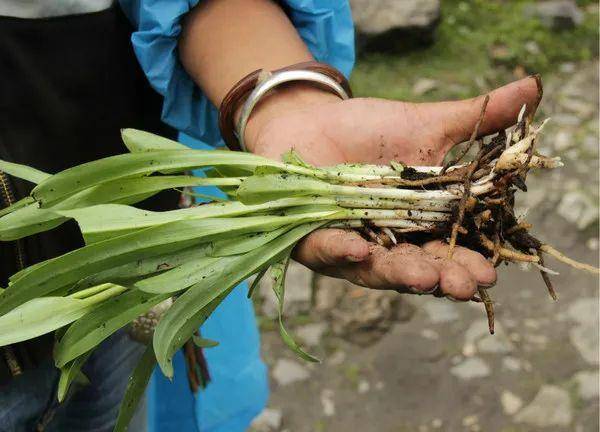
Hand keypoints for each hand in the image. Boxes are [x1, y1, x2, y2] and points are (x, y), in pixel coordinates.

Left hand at [244, 76, 540, 299]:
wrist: (313, 121)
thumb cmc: (371, 130)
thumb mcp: (426, 125)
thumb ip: (475, 119)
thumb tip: (534, 88)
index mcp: (419, 225)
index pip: (450, 251)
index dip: (469, 263)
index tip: (492, 272)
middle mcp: (387, 244)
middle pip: (417, 268)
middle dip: (440, 278)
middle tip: (463, 284)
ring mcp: (349, 245)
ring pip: (375, 268)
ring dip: (400, 274)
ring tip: (425, 278)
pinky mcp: (310, 239)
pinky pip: (325, 250)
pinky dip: (340, 251)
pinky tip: (359, 250)